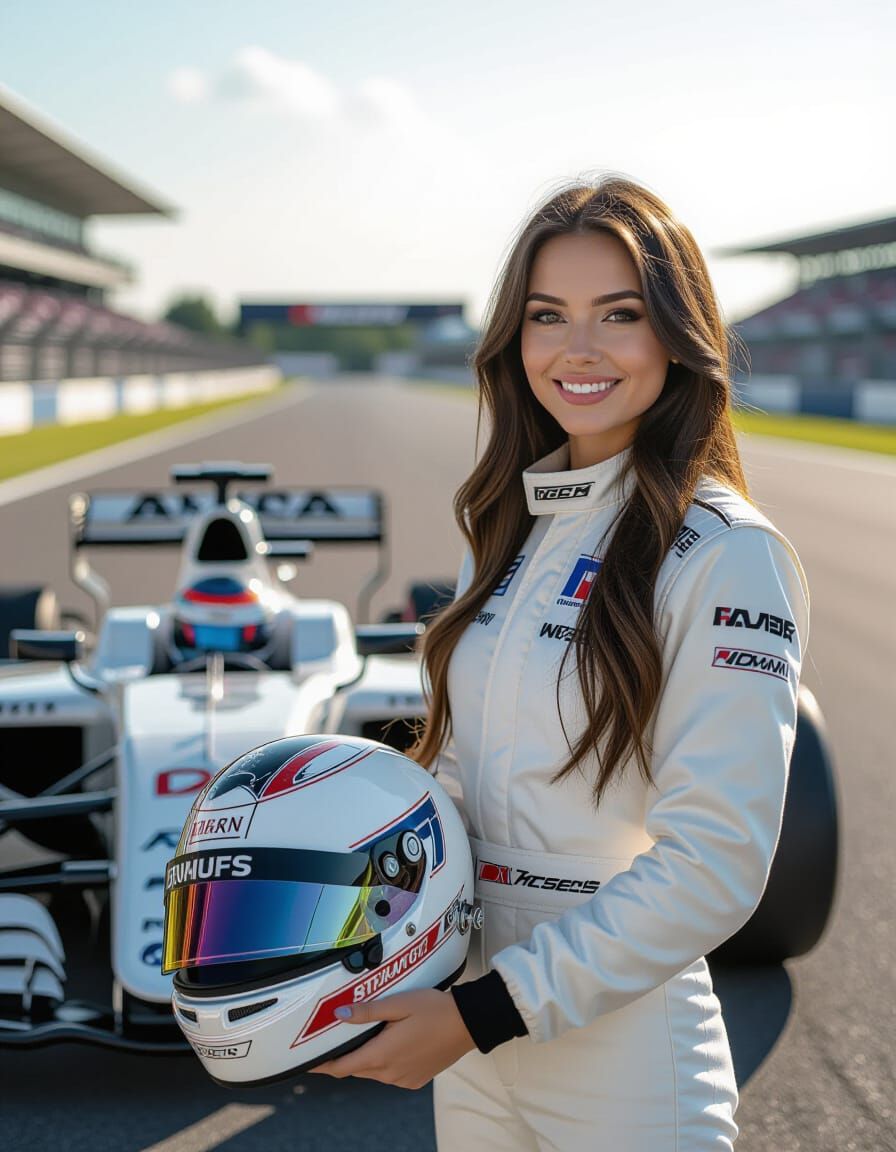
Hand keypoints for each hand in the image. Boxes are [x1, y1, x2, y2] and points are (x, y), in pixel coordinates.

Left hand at [309, 988, 475, 1089]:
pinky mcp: (415, 1079)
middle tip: (338, 1039)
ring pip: (373, 1072)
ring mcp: (403, 1079)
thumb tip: (339, 1015)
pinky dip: (384, 1062)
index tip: (308, 1061)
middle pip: (356, 1069)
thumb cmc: (434, 1009)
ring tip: (368, 1036)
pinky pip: (390, 1074)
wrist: (467, 1023)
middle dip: (345, 1057)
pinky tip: (392, 1044)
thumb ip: (368, 1011)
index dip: (322, 1065)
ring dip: (366, 1058)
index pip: (342, 1067)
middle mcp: (390, 1073)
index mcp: (382, 1054)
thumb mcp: (398, 1003)